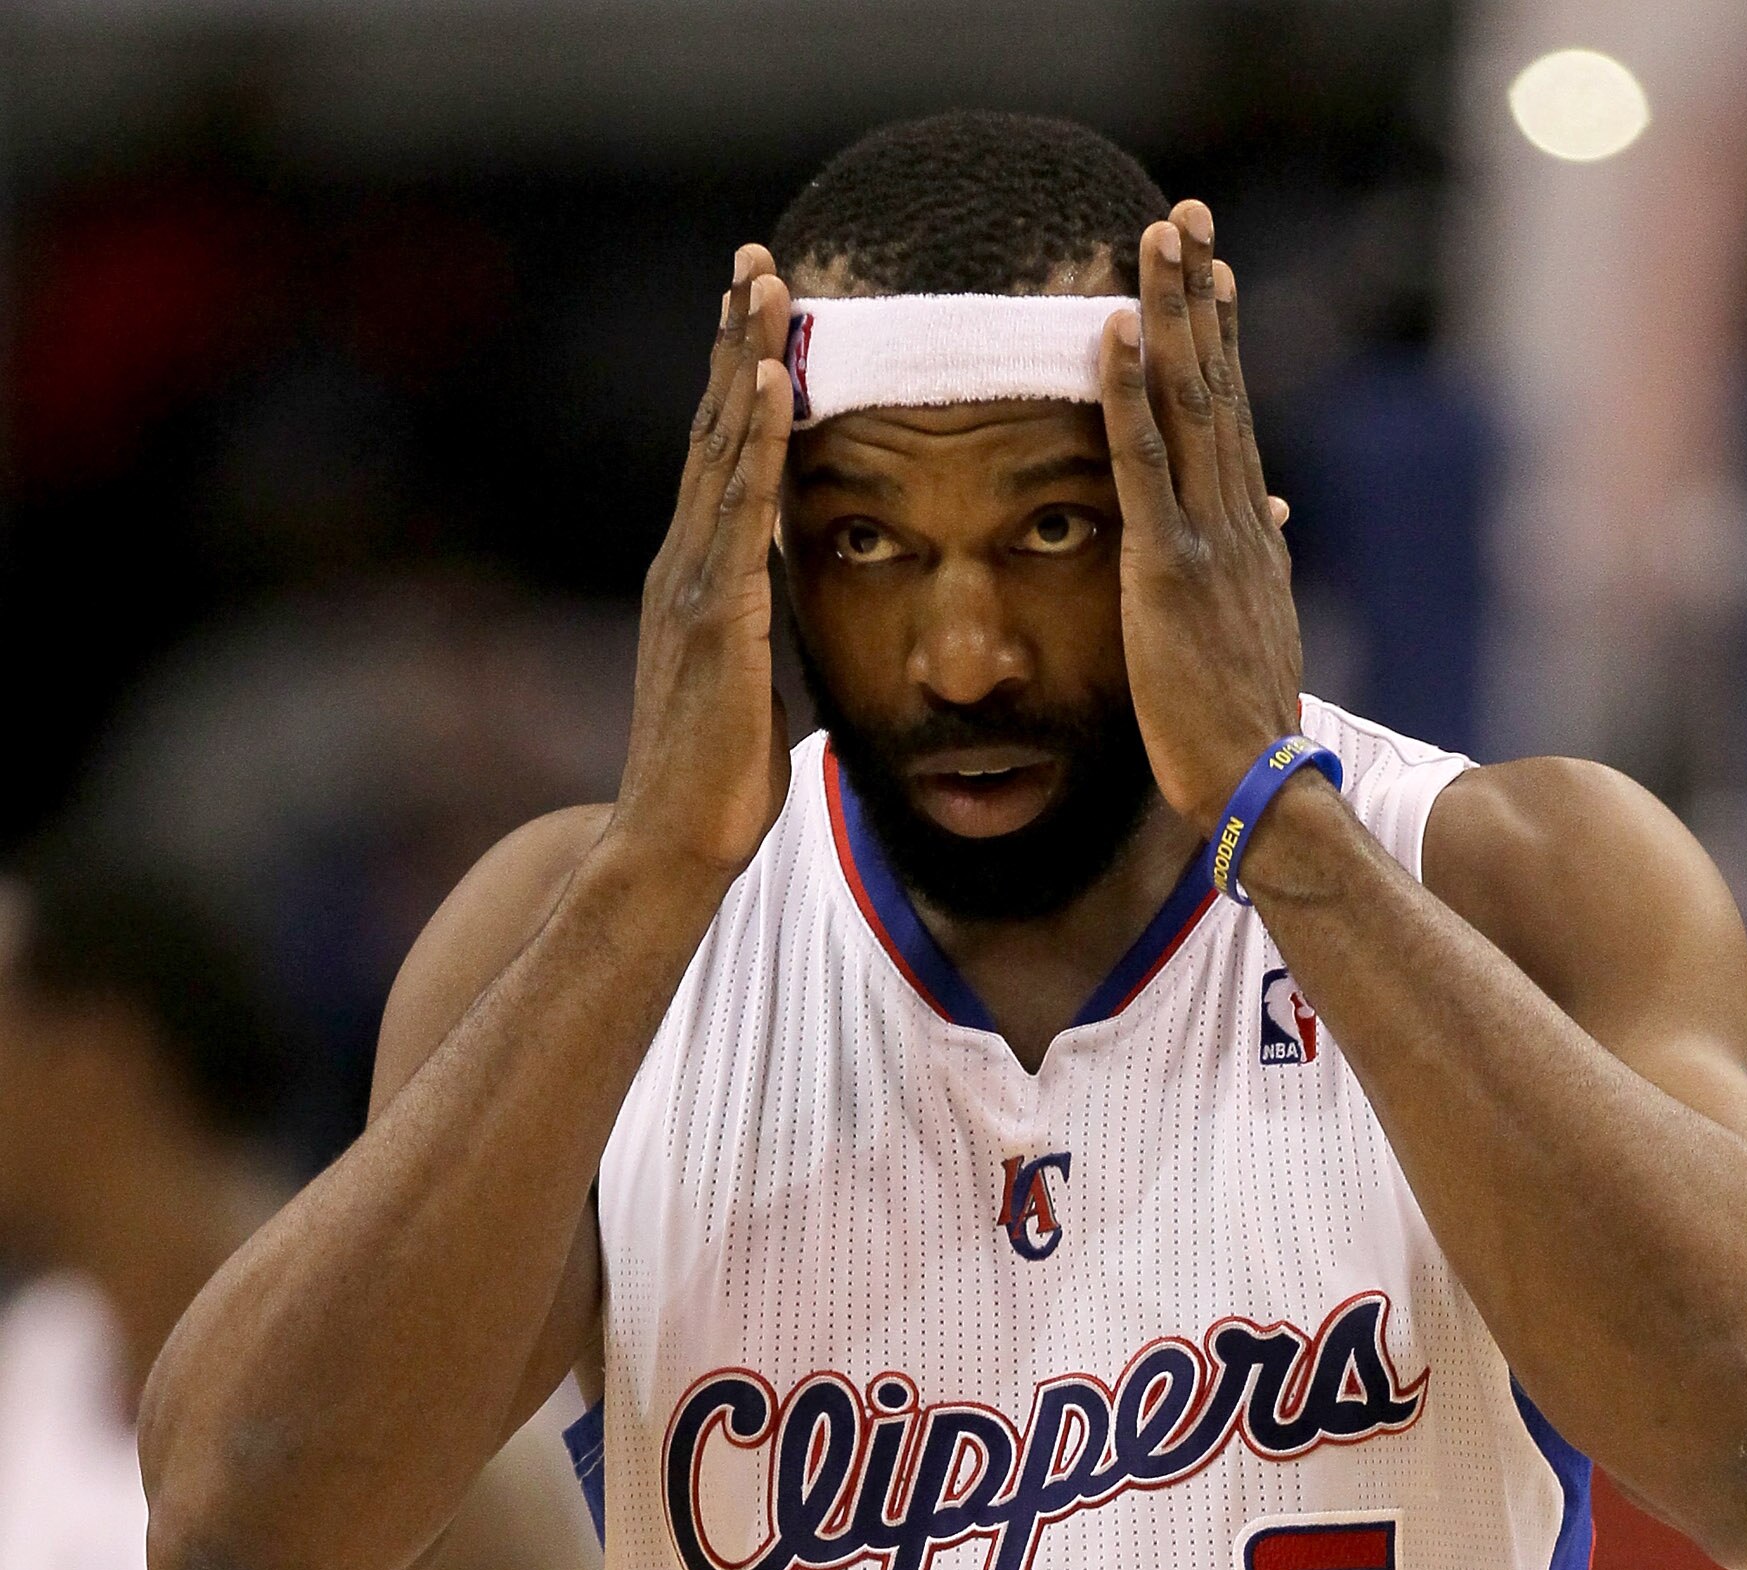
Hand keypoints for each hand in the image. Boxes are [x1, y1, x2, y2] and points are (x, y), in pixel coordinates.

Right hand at [610, 247, 794, 887]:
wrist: (671, 848)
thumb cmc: (716, 787)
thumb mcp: (752, 689)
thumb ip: (763, 638)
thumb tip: (788, 617)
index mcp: (694, 583)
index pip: (718, 463)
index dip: (735, 385)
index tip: (759, 315)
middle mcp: (683, 567)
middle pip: (711, 430)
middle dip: (734, 341)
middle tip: (757, 257)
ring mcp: (691, 586)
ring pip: (720, 449)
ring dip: (744, 360)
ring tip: (766, 283)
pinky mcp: (713, 617)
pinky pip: (739, 510)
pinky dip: (753, 439)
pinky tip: (771, 381)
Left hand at [1099, 203, 1304, 836]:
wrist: (1261, 786)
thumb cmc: (1244, 732)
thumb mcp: (1255, 634)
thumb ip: (1256, 570)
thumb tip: (1272, 523)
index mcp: (1251, 536)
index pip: (1234, 418)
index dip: (1223, 342)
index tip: (1214, 275)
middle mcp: (1237, 520)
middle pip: (1217, 384)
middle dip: (1200, 297)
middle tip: (1186, 217)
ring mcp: (1205, 539)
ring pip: (1187, 402)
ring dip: (1169, 313)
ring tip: (1156, 237)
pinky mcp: (1166, 571)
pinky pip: (1141, 465)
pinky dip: (1126, 394)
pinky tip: (1107, 334)